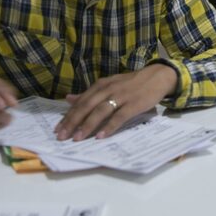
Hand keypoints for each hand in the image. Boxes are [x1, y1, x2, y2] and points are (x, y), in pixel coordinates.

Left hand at [55, 64, 177, 140]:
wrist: (157, 77)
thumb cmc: (131, 83)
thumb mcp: (109, 85)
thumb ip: (89, 93)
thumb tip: (68, 98)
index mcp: (101, 85)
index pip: (81, 102)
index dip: (68, 115)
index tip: (58, 129)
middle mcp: (108, 89)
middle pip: (86, 106)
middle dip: (73, 122)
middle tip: (62, 137)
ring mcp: (121, 96)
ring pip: (100, 111)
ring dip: (87, 125)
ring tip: (77, 138)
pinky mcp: (133, 104)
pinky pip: (119, 117)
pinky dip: (109, 126)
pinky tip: (101, 136)